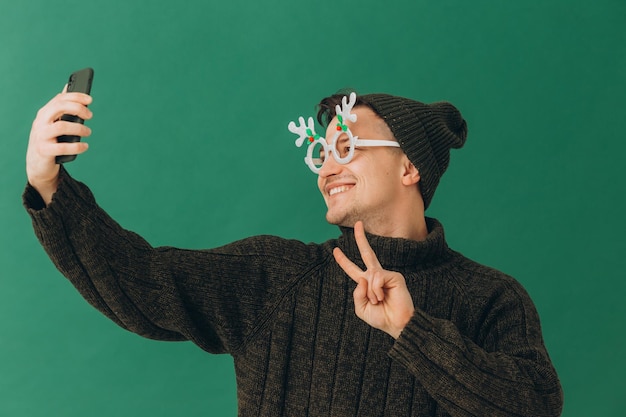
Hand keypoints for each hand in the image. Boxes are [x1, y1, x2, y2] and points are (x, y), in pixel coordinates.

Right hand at [26, 85, 92, 204]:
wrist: (37, 164)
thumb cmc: (50, 140)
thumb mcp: (53, 122)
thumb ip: (61, 107)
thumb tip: (68, 86)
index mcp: (44, 113)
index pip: (59, 99)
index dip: (76, 97)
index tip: (90, 100)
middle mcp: (41, 122)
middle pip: (59, 107)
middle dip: (77, 108)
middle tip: (90, 115)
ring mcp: (41, 136)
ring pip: (61, 126)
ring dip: (79, 128)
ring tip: (88, 132)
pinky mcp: (44, 151)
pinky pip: (62, 147)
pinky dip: (77, 146)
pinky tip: (85, 146)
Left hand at [333, 221, 414, 338]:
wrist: (397, 324)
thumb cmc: (381, 318)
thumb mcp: (361, 308)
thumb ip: (357, 293)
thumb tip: (363, 277)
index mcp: (366, 284)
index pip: (352, 269)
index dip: (343, 261)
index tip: (335, 250)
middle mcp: (375, 276)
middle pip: (367, 253)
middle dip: (361, 238)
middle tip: (358, 224)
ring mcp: (385, 275)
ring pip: (369, 276)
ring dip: (371, 294)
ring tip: (379, 301)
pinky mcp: (395, 276)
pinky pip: (377, 278)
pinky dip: (377, 291)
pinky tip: (384, 297)